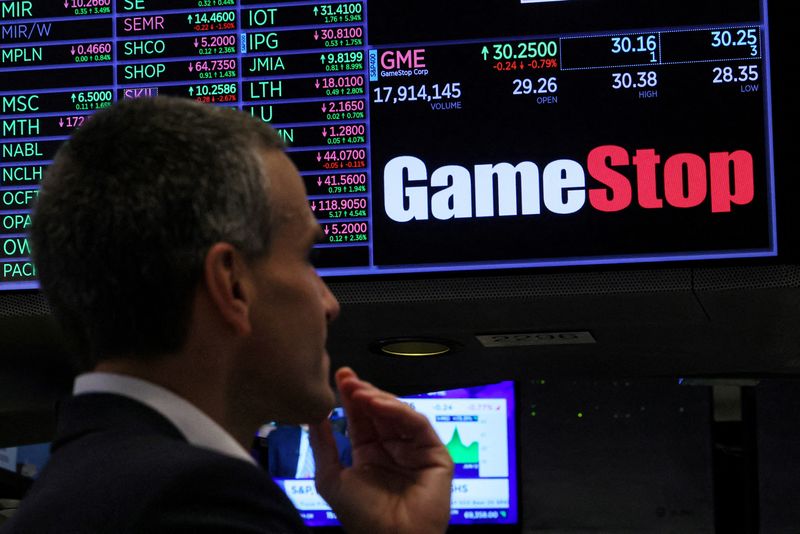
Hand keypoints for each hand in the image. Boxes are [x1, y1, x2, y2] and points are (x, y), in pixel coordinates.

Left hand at [309, 367, 453, 533]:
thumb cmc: (360, 517)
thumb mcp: (330, 477)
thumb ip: (323, 444)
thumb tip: (314, 413)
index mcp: (369, 453)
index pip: (361, 417)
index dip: (351, 396)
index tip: (339, 376)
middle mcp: (392, 448)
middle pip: (380, 410)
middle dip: (363, 392)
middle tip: (347, 379)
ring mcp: (414, 449)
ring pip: (399, 413)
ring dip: (378, 398)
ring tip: (358, 390)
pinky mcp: (435, 453)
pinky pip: (417, 425)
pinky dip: (399, 411)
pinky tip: (379, 404)